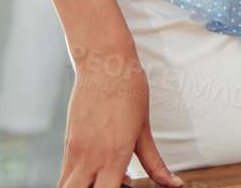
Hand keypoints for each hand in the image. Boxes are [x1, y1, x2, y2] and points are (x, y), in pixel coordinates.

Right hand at [60, 41, 181, 187]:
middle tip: (116, 185)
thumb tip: (175, 184)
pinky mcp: (67, 144)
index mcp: (115, 156)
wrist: (104, 65)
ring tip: (105, 180)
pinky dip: (78, 179)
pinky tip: (98, 171)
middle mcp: (90, 158)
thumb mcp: (144, 130)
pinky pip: (65, 173)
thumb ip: (155, 163)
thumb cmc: (130, 93)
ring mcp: (75, 152)